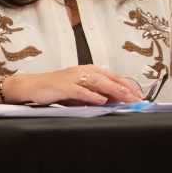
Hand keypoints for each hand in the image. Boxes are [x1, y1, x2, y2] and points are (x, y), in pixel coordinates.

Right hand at [5, 65, 141, 105]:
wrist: (33, 86)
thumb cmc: (54, 88)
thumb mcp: (78, 92)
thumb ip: (94, 95)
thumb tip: (113, 102)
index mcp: (87, 70)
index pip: (113, 77)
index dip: (127, 86)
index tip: (139, 95)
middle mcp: (82, 71)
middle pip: (109, 79)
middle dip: (125, 90)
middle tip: (138, 99)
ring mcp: (73, 78)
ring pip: (99, 83)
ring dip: (114, 91)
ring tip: (126, 98)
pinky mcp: (64, 86)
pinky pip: (81, 91)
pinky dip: (92, 96)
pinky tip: (102, 101)